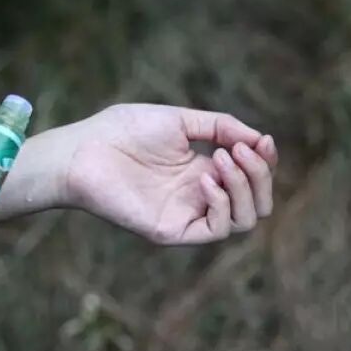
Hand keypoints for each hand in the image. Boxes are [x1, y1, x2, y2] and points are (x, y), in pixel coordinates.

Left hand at [42, 103, 276, 243]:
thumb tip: (260, 138)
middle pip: (257, 202)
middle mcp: (200, 196)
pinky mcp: (173, 229)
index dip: (265, 161)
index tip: (262, 140)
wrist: (85, 149)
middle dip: (260, 174)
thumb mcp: (181, 120)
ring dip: (245, 187)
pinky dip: (222, 203)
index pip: (252, 178)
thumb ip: (221, 127)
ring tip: (222, 158)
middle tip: (240, 149)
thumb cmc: (125, 131)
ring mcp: (188, 214)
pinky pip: (216, 229)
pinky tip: (204, 178)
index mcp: (204, 171)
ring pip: (244, 219)